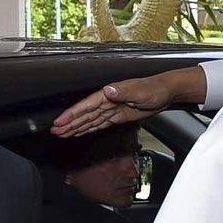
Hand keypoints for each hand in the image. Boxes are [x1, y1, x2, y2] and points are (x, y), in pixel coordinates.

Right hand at [52, 66, 206, 136]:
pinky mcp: (118, 115)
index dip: (73, 114)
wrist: (167, 92)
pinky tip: (80, 131)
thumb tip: (108, 90)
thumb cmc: (155, 89)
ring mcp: (112, 108)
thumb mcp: (141, 91)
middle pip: (85, 114)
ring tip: (62, 134)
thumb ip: (124, 92)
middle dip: (69, 123)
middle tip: (55, 132)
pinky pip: (100, 123)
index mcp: (110, 93)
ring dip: (76, 127)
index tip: (60, 121)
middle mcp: (108, 100)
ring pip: (90, 119)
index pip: (87, 105)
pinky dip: (89, 128)